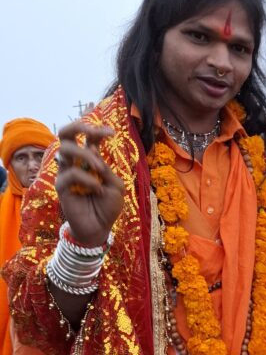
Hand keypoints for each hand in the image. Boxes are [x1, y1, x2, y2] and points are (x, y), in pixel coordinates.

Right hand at [55, 122, 124, 247]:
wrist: (100, 228)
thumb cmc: (108, 206)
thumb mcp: (115, 185)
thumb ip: (106, 167)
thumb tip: (92, 148)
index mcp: (90, 159)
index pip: (87, 137)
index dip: (96, 129)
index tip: (111, 132)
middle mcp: (75, 163)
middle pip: (65, 134)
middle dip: (78, 126)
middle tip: (92, 131)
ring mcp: (66, 173)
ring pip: (65, 150)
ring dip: (85, 154)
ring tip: (100, 169)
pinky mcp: (61, 186)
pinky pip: (70, 174)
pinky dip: (87, 179)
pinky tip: (97, 189)